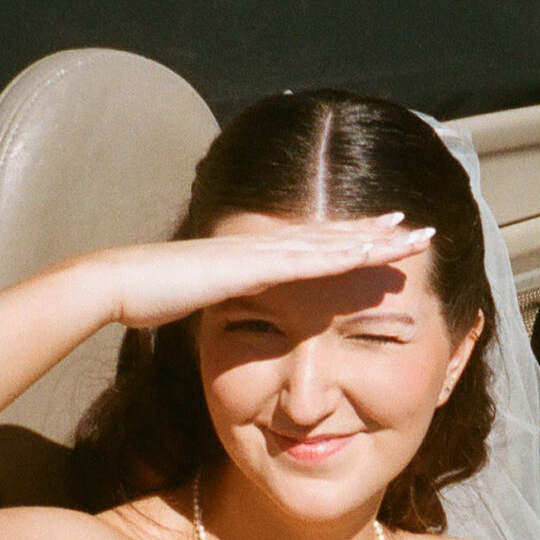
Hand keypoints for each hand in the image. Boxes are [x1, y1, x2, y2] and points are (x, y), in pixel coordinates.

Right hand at [92, 216, 435, 330]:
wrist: (121, 283)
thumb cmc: (150, 296)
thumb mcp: (202, 303)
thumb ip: (226, 303)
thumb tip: (236, 312)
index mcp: (255, 260)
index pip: (315, 250)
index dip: (352, 244)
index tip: (385, 242)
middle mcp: (265, 248)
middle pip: (333, 237)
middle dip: (377, 232)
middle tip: (418, 227)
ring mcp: (261, 251)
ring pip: (332, 241)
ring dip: (375, 238)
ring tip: (414, 232)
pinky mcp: (255, 264)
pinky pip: (310, 258)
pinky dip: (345, 253)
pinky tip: (375, 251)